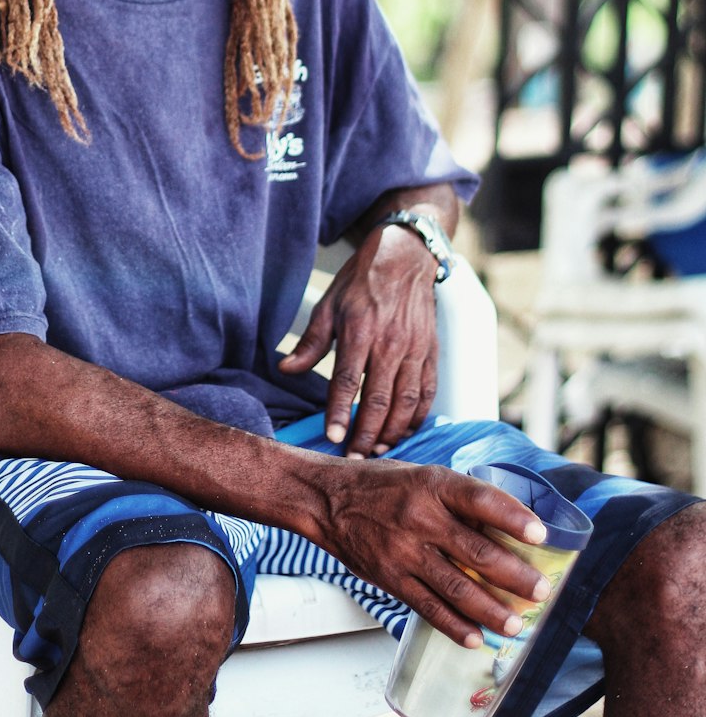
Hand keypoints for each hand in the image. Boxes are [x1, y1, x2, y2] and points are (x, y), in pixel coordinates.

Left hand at [278, 223, 438, 455]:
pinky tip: (404, 432)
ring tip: (377, 451)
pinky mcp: (431, 353)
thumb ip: (310, 342)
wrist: (405, 257)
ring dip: (392, 432)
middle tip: (354, 459)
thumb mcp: (329, 305)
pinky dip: (417, 417)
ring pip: (405, 402)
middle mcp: (390, 343)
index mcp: (360, 331)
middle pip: (378, 400)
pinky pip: (427, 393)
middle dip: (365, 435)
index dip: (339, 412)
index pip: (347, 381)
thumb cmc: (362, 281)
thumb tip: (286, 369)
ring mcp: (415, 349)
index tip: (332, 438)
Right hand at [315, 458, 551, 647]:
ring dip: (492, 611)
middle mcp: (420, 517)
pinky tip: (475, 638)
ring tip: (515, 625)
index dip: (513, 517)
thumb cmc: (380, 484)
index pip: (480, 499)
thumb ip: (458, 501)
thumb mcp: (422, 476)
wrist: (326, 498)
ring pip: (457, 588)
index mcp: (432, 484)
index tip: (542, 535)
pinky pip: (428, 607)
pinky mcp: (390, 578)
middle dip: (515, 577)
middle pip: (477, 552)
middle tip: (540, 593)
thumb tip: (504, 528)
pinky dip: (454, 625)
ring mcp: (404, 551)